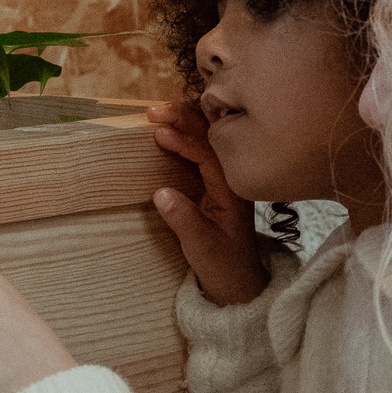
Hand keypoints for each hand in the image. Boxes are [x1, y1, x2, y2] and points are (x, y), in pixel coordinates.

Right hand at [146, 100, 268, 306]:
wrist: (238, 281)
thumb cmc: (223, 264)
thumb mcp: (201, 247)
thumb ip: (183, 219)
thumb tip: (161, 192)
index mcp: (232, 189)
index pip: (209, 152)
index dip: (184, 139)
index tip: (159, 133)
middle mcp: (232, 177)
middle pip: (210, 136)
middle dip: (183, 119)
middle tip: (153, 110)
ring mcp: (225, 178)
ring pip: (206, 139)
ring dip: (183, 123)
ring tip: (156, 113)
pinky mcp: (216, 182)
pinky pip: (201, 150)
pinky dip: (184, 136)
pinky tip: (168, 130)